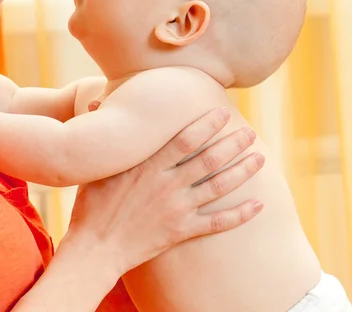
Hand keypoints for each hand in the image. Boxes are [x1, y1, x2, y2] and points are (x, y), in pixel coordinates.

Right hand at [66, 108, 263, 275]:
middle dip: (232, 144)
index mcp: (149, 165)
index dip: (207, 124)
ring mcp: (177, 208)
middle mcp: (168, 184)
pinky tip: (258, 205)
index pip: (186, 139)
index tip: (223, 112)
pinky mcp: (181, 231)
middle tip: (250, 132)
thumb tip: (94, 103)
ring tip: (259, 158)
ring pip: (218, 186)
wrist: (95, 247)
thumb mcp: (96, 165)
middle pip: (209, 159)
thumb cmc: (92, 203)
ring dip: (241, 171)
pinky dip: (239, 214)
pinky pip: (217, 222)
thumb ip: (106, 136)